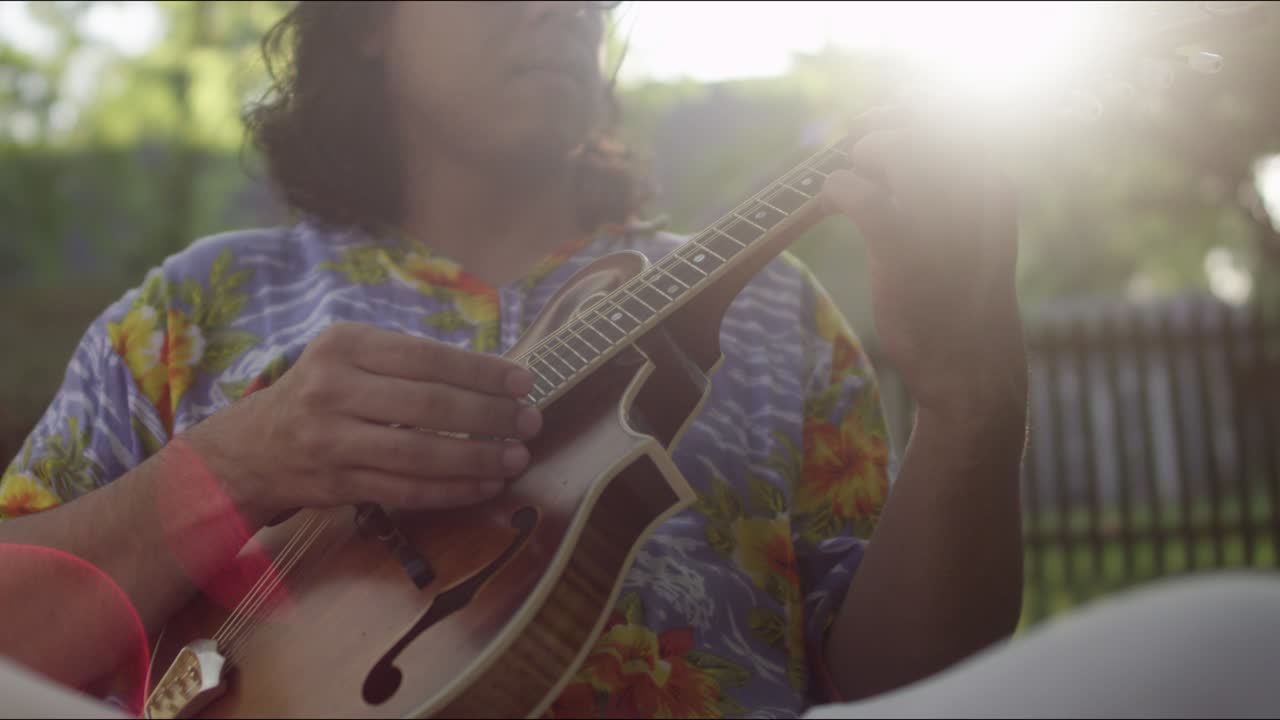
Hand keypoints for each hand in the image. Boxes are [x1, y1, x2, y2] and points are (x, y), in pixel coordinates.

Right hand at [184, 322, 541, 527]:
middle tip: (530, 422)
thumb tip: (491, 375)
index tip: (523, 382)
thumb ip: (407, 360)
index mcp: (344, 344)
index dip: (481, 372)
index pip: (428, 357)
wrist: (250, 448)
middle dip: (489, 415)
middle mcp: (333, 388)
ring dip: (478, 458)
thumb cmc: (320, 393)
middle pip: (429, 405)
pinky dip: (452, 490)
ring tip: (516, 456)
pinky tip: (485, 486)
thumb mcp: (349, 355)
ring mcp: (332, 439)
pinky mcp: (337, 483)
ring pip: (420, 453)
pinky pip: (406, 490)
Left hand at [820, 104, 1027, 420]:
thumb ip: (949, 190)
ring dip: (863, 154)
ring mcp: (941, 222)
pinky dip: (838, 188)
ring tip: (852, 177)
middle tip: (859, 141)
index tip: (886, 116)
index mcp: (997, 186)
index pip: (961, 114)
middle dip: (885, 124)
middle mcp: (976, 195)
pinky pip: (860, 193)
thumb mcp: (973, 235)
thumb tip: (894, 144)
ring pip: (896, 148)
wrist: (970, 368)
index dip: (915, 107)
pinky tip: (835, 201)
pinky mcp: (904, 251)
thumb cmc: (962, 300)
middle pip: (927, 121)